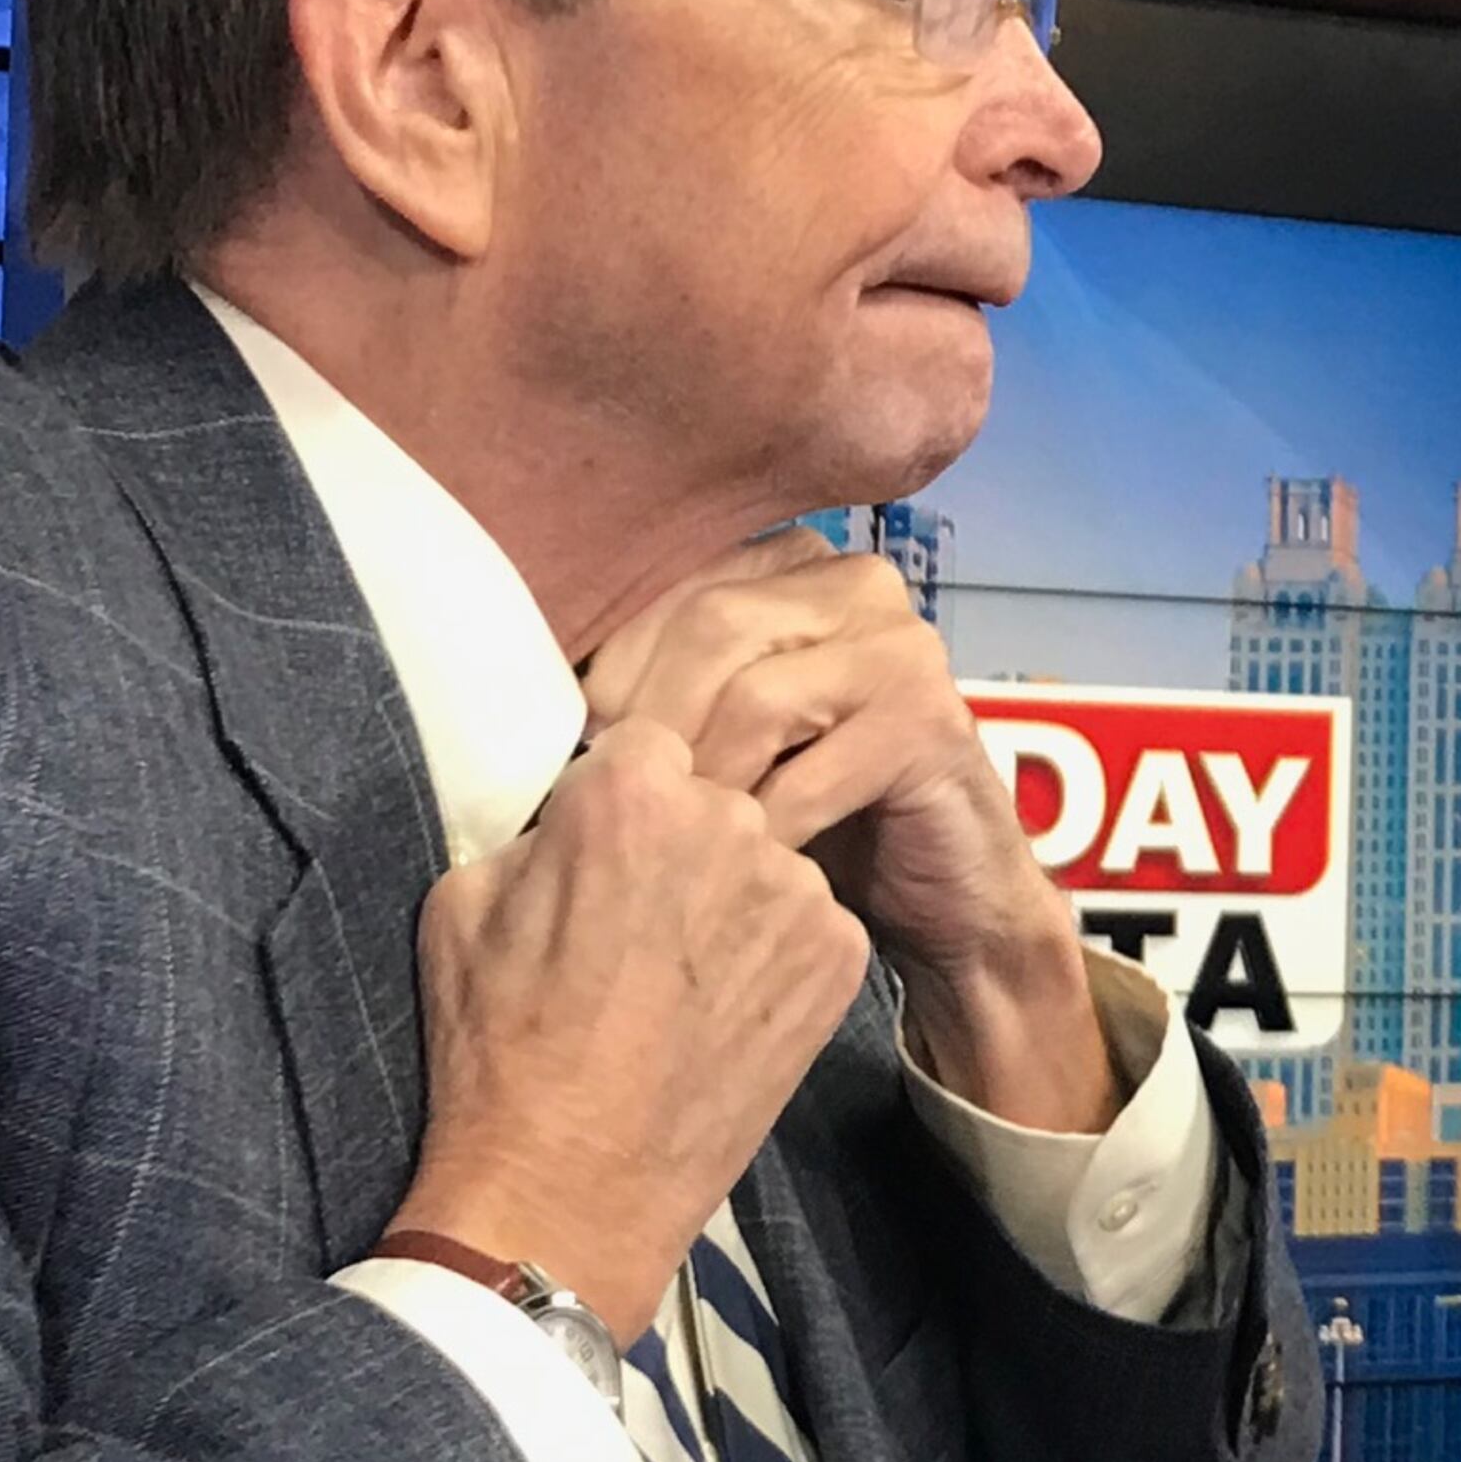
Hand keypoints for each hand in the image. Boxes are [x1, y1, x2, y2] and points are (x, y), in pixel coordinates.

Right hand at [390, 720, 874, 1333]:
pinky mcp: (838, 956)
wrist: (570, 1188)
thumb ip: (535, 827)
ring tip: (676, 983)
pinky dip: (774, 957)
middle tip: (639, 927)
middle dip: (683, 845)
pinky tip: (722, 1011)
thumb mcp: (461, 903)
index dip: (624, 801)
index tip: (608, 850)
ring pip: (767, 862)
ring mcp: (795, 891)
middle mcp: (729, 821)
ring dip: (732, 900)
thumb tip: (572, 810)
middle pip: (717, 798)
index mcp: (629, 791)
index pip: (648, 744)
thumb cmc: (499, 1050)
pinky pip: (808, 926)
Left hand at [582, 535, 1109, 1131]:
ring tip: (672, 845)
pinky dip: (759, 832)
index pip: (673, 584)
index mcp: (797, 563)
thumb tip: (513, 684)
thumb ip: (658, 688)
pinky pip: (808, 774)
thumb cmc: (814, 814)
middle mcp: (859, 583)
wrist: (947, 898)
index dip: (610, 666)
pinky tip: (738, 873)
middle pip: (711, 623)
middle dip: (648, 723)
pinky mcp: (932, 724)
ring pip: (754, 696)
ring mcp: (905, 648)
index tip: (578, 752)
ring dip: (700, 785)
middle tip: (613, 807)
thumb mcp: (725, 734)